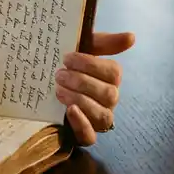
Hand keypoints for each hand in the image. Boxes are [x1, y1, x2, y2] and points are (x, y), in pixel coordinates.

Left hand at [55, 31, 134, 145]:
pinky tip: (70, 111)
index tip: (67, 58)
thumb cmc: (67, 66)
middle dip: (82, 82)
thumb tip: (132, 36)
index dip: (90, 64)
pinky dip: (82, 124)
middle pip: (109, 94)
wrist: (41, 84)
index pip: (113, 73)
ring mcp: (98, 119)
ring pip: (103, 116)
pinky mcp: (84, 135)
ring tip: (58, 90)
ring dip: (80, 100)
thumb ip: (104, 42)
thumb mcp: (82, 49)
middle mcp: (109, 100)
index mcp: (110, 79)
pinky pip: (91, 137)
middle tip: (59, 75)